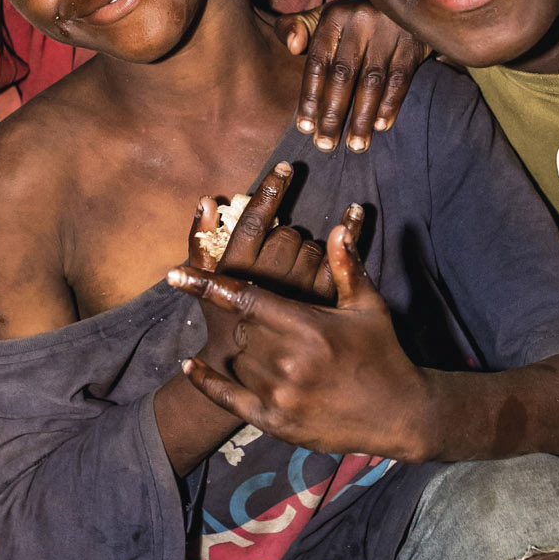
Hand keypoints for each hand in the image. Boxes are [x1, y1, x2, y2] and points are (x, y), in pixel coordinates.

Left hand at [170, 213, 431, 457]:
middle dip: (243, 320)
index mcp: (307, 327)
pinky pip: (228, 398)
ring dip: (240, 348)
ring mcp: (279, 395)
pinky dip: (207, 382)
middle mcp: (288, 361)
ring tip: (260, 345)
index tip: (175, 275)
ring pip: (236, 359)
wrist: (398, 414)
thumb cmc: (382, 353)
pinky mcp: (275, 422)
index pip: (244, 299)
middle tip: (262, 320)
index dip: (207, 285)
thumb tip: (338, 226)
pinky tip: (191, 365)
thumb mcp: (367, 307)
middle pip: (239, 329)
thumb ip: (346, 266)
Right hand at [183, 164, 353, 379]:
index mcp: (240, 277)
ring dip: (308, 251)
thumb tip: (208, 200)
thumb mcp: (207, 296)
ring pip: (312, 250)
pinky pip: (344, 265)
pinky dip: (351, 236)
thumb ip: (203, 246)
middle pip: (287, 236)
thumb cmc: (227, 337)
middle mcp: (272, 286)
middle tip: (279, 258)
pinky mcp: (330, 313)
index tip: (285, 167)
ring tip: (296, 274)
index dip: (270, 192)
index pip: (254, 223)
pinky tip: (355, 214)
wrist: (260, 392)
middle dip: (285, 239)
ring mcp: (304, 300)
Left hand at [287, 0, 426, 152]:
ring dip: (362, 116)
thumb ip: (294, 27)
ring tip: (355, 146)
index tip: (305, 127)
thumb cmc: (353, 19)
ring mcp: (389, 30)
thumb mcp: (321, 16)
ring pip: (372, 80)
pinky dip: (390, 104)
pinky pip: (400, 78)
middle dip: (333, 113)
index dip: (310, 96)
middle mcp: (360, 20)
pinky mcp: (414, 41)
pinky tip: (381, 126)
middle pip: (343, 74)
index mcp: (334, 16)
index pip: (317, 62)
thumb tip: (293, 47)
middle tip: (326, 145)